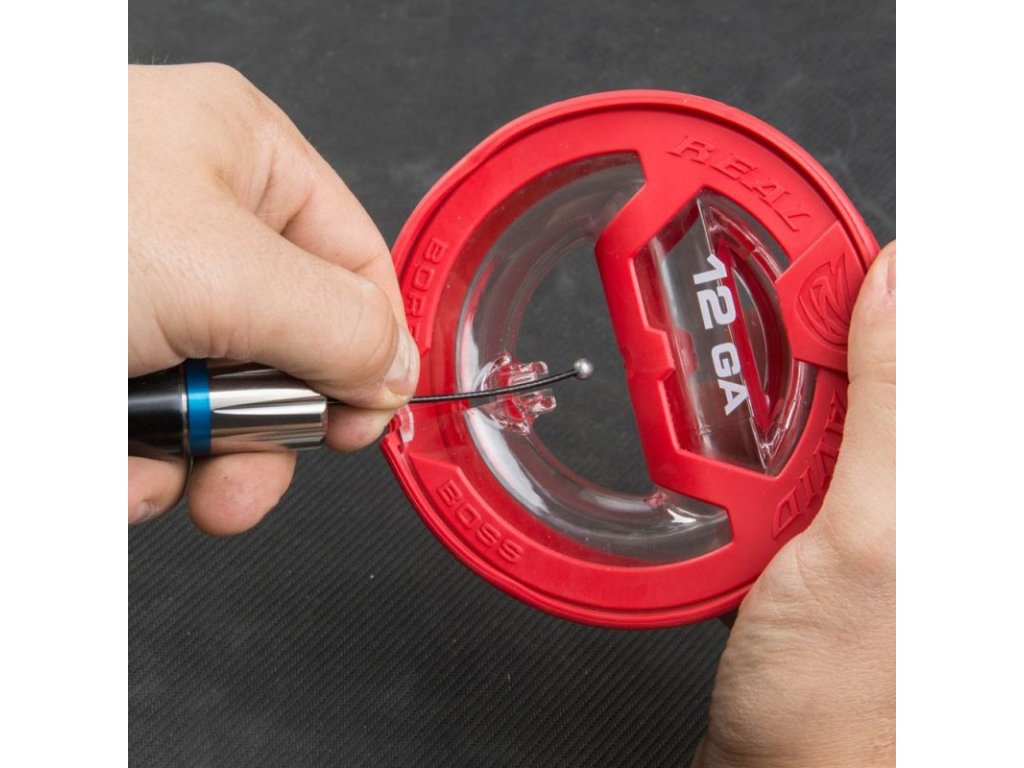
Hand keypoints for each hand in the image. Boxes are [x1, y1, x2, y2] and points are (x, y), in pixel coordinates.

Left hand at [128, 63, 418, 533]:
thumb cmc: (39, 234)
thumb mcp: (223, 273)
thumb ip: (340, 325)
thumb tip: (392, 367)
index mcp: (240, 155)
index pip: (353, 261)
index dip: (370, 349)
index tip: (362, 421)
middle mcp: (190, 216)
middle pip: (286, 346)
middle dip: (264, 428)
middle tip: (246, 471)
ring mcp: (135, 287)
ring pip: (216, 400)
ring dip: (192, 457)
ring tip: (143, 465)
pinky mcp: (89, 345)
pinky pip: (147, 422)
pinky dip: (130, 464)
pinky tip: (102, 466)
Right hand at [692, 242, 895, 766]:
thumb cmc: (838, 698)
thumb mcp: (874, 533)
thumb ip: (900, 402)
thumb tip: (904, 279)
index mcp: (953, 470)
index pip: (927, 328)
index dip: (870, 266)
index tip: (807, 231)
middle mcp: (921, 480)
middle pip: (869, 351)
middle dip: (802, 314)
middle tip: (741, 280)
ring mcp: (871, 502)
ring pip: (818, 396)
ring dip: (758, 378)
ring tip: (711, 369)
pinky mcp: (823, 526)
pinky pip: (785, 453)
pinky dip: (740, 435)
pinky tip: (716, 444)